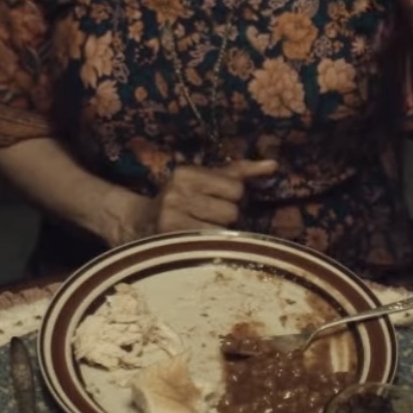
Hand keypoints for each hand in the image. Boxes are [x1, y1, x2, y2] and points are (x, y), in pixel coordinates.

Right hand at [132, 160, 278, 237]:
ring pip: (223, 231)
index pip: (236, 188)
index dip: (231, 198)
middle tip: (207, 219)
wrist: (138, 224)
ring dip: (219, 235)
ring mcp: (170, 217)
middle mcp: (176, 192)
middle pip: (232, 211)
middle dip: (226, 218)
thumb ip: (240, 172)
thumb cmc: (183, 200)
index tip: (214, 201)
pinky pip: (211, 246)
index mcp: (186, 173)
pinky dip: (211, 247)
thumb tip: (274, 165)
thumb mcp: (206, 180)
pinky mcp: (170, 239)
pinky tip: (198, 243)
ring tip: (202, 231)